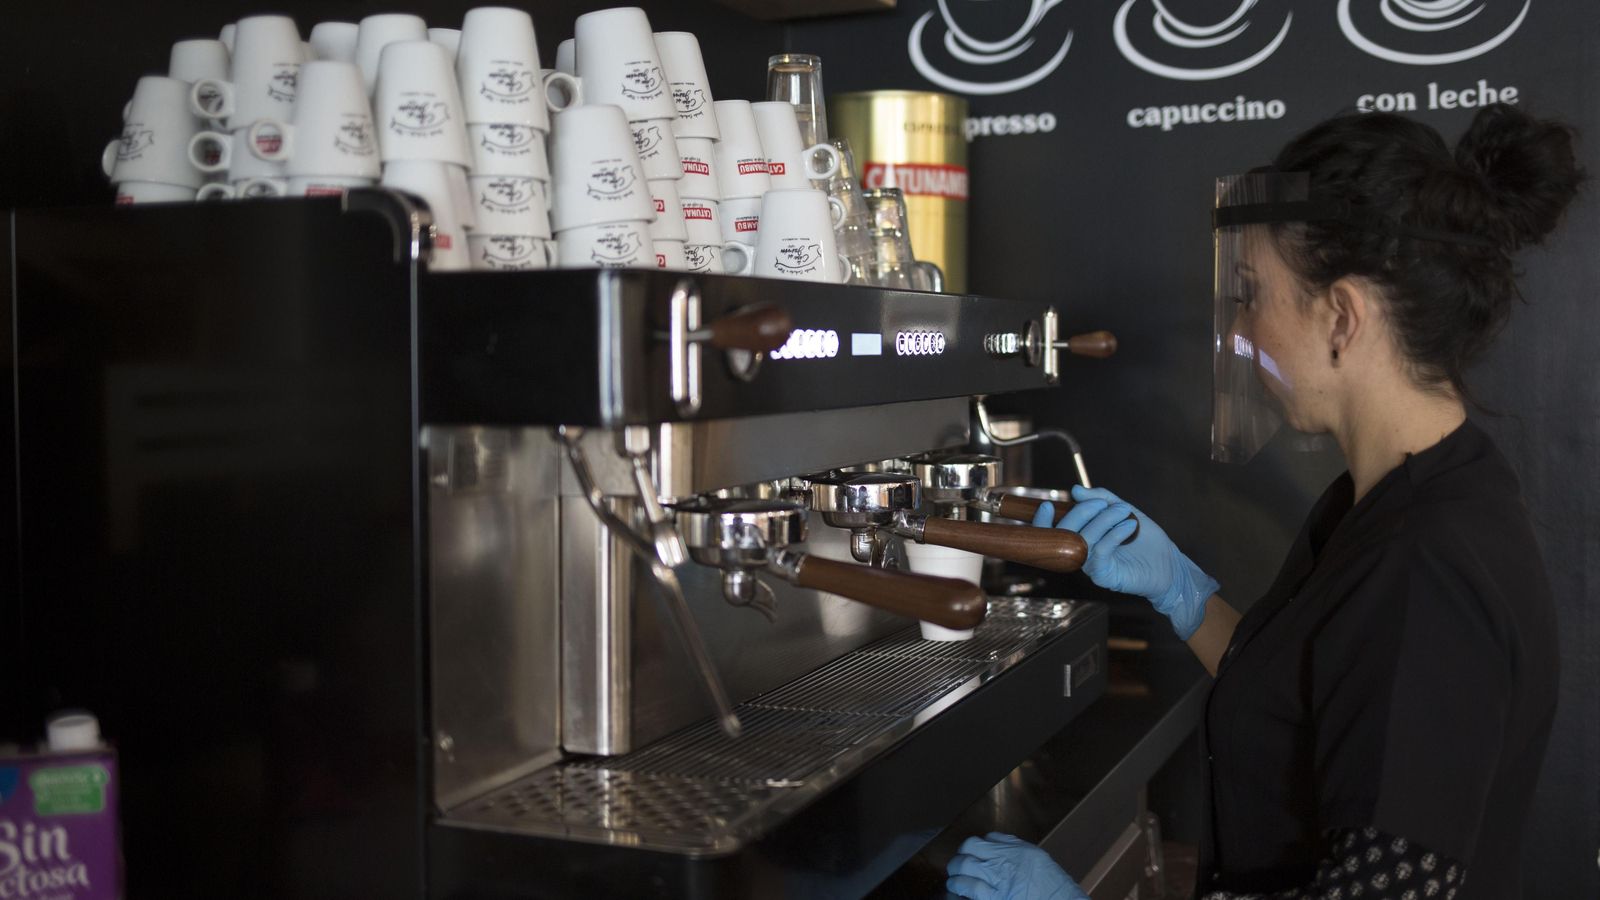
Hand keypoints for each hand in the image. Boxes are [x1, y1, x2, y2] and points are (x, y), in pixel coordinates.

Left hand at [945, 833, 1087, 899]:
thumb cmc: (1054, 887)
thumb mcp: (1038, 860)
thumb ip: (1017, 849)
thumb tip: (996, 841)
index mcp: (1017, 849)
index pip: (989, 838)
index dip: (978, 845)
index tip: (975, 852)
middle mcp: (1005, 859)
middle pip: (971, 847)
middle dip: (962, 854)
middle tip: (959, 863)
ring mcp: (997, 878)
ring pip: (965, 865)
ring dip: (956, 870)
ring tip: (953, 876)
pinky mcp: (993, 896)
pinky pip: (969, 886)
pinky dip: (959, 885)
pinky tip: (955, 887)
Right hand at [1033, 485, 1217, 639]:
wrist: (1169, 564)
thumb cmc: (1146, 540)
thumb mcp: (1124, 510)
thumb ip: (1101, 499)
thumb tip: (1075, 490)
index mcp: (1080, 538)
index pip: (1051, 532)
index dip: (1042, 521)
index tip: (1048, 504)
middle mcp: (1080, 554)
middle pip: (1065, 533)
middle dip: (1083, 512)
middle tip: (1106, 504)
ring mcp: (1091, 566)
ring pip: (1083, 540)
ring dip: (1103, 521)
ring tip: (1124, 511)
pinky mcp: (1104, 576)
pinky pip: (1100, 552)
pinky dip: (1113, 534)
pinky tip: (1129, 526)